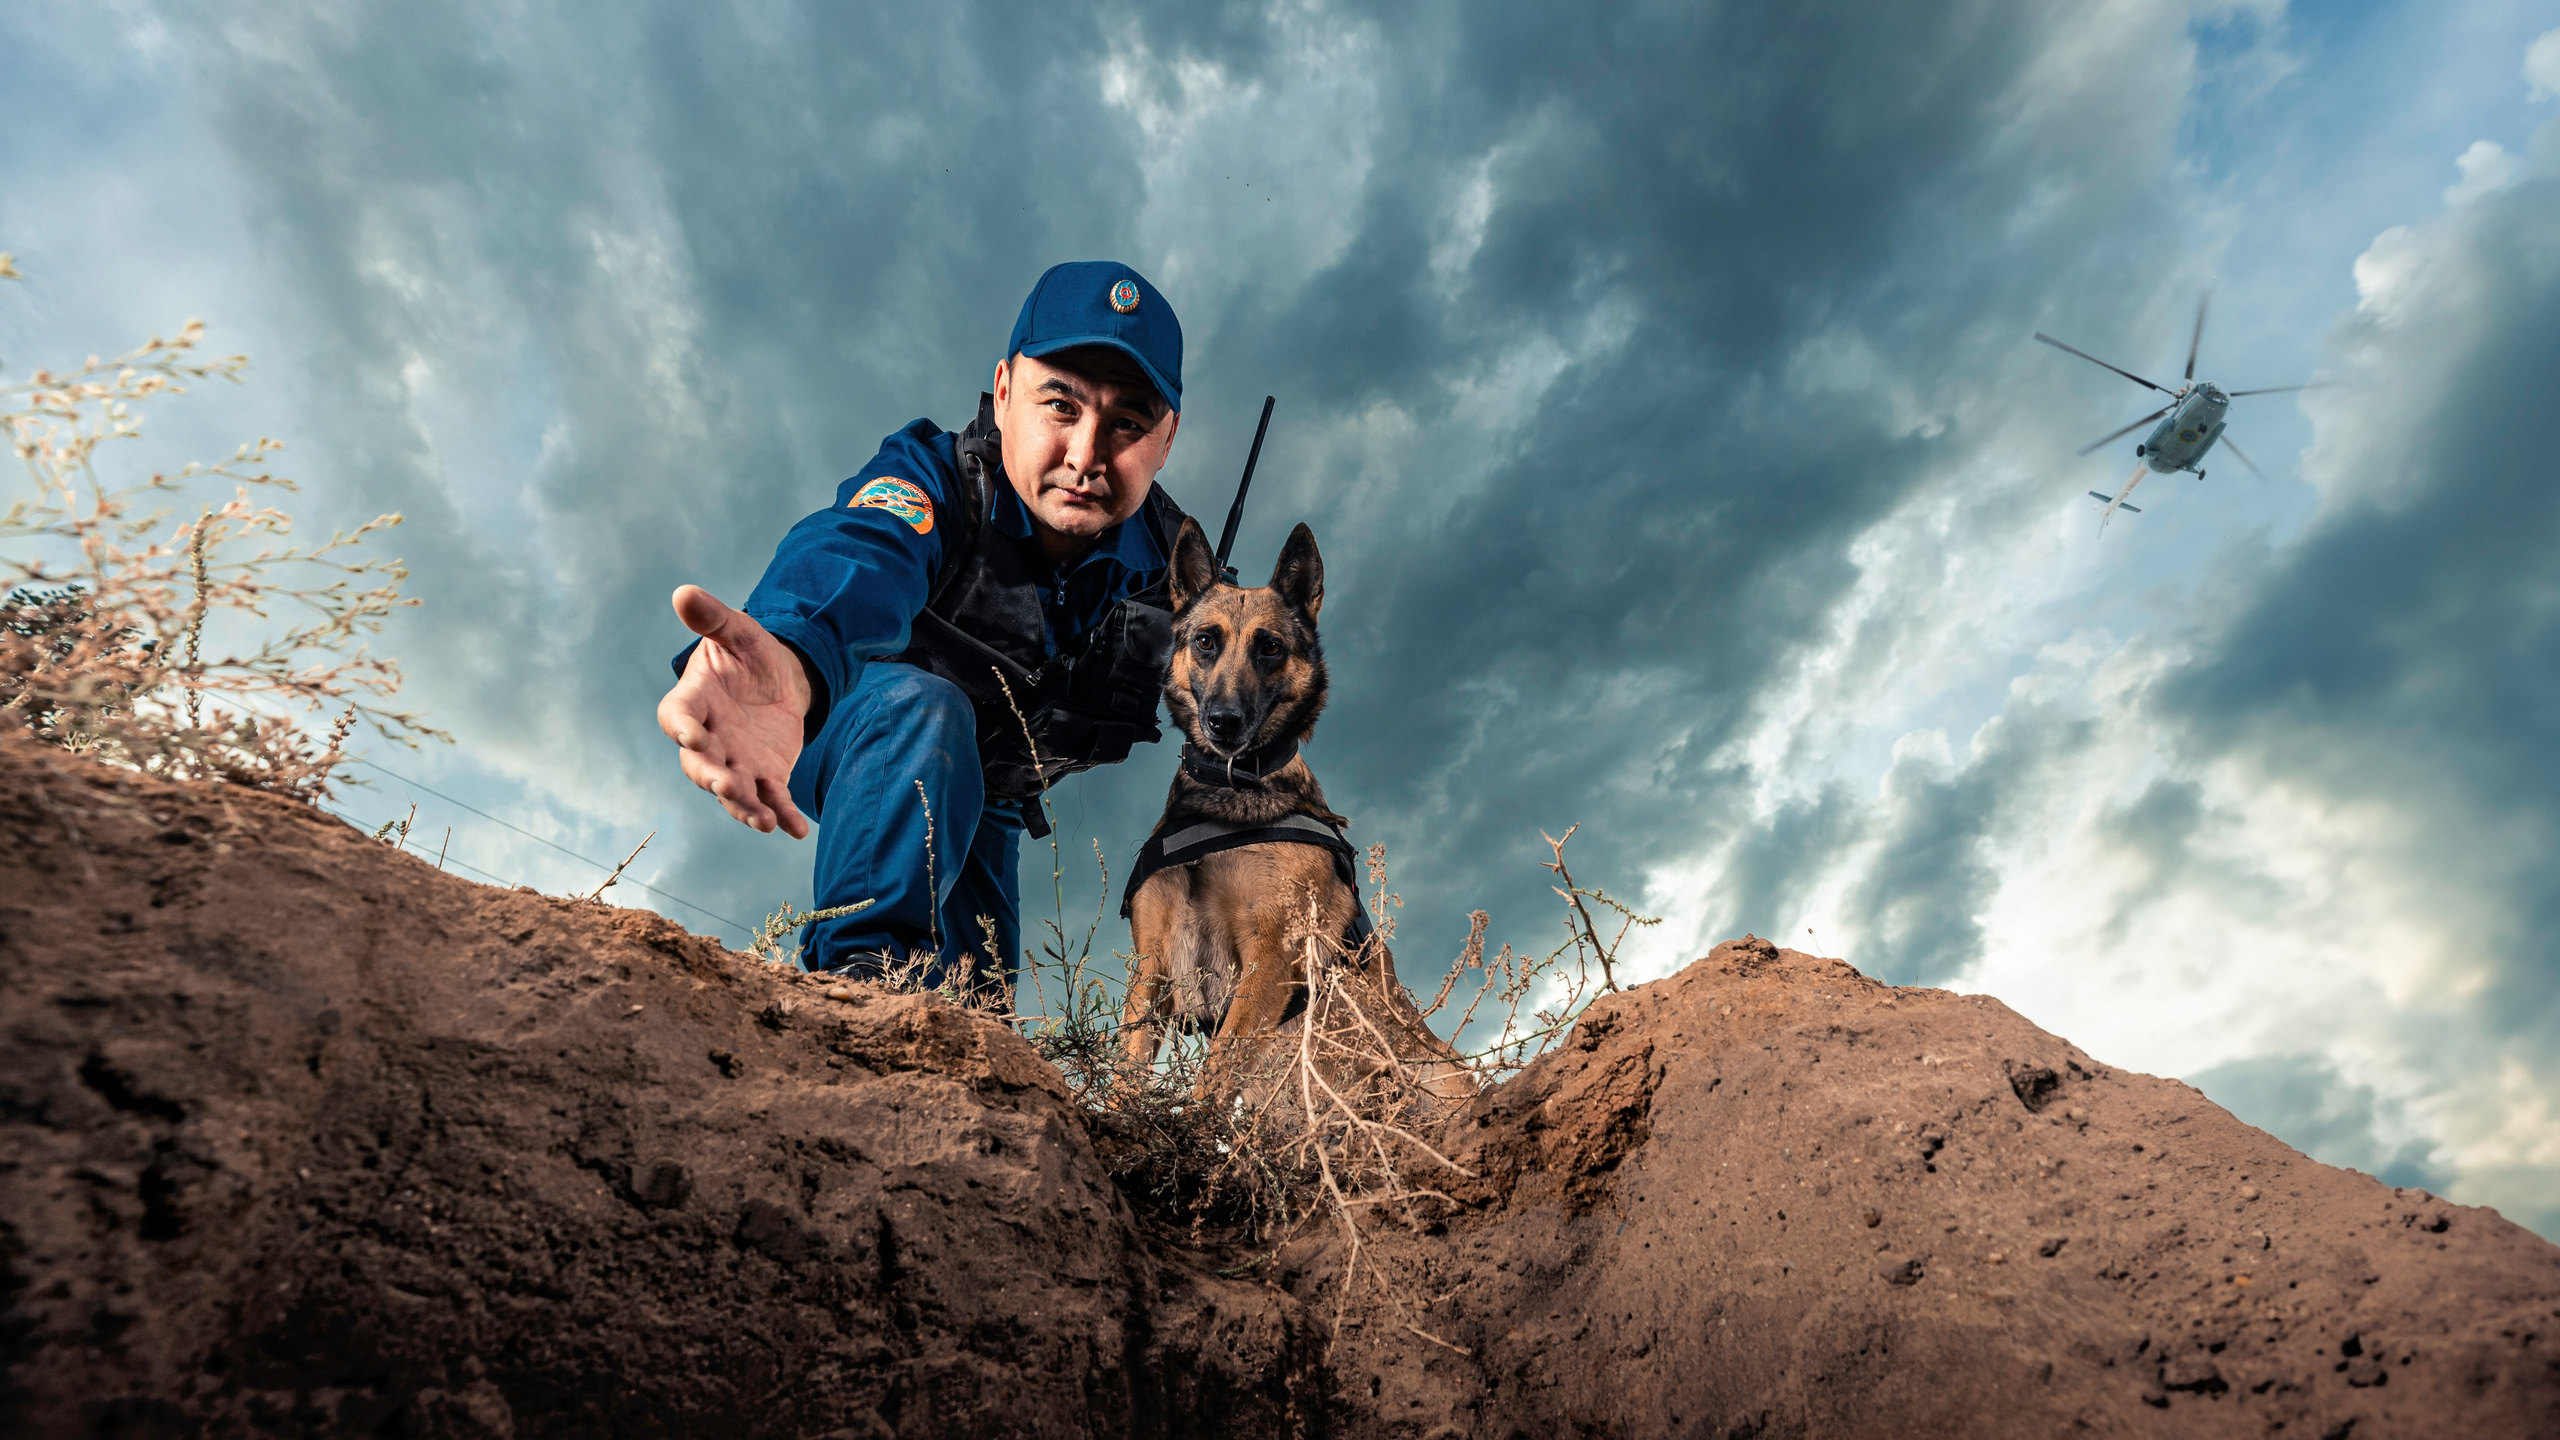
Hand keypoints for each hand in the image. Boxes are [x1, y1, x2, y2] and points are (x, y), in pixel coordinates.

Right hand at [657, 586, 813, 837]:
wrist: (780, 680)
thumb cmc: (749, 654)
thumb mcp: (737, 631)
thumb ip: (713, 619)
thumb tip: (685, 592)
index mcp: (693, 702)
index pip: (677, 717)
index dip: (680, 727)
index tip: (688, 735)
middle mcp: (708, 740)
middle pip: (700, 765)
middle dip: (712, 777)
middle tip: (726, 786)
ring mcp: (735, 763)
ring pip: (733, 791)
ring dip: (744, 807)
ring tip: (762, 821)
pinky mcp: (765, 776)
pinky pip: (772, 799)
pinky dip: (783, 815)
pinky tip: (796, 830)